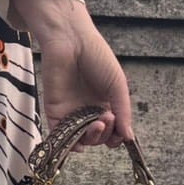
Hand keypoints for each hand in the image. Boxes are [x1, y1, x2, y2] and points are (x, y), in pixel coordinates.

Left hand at [5, 0, 133, 151]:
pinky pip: (60, 134)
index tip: (121, 134)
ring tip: (96, 124)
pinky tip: (78, 142)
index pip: (112, 130)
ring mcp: (71, 112)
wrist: (71, 41)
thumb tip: (129, 138)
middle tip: (106, 118)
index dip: (117, 136)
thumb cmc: (97, 57)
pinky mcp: (54, 111)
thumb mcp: (117, 85)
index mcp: (105, 104)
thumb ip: (123, 111)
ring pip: (80, 139)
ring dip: (91, 139)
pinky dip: (69, 143)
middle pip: (97, 137)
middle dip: (105, 134)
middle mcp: (88, 111)